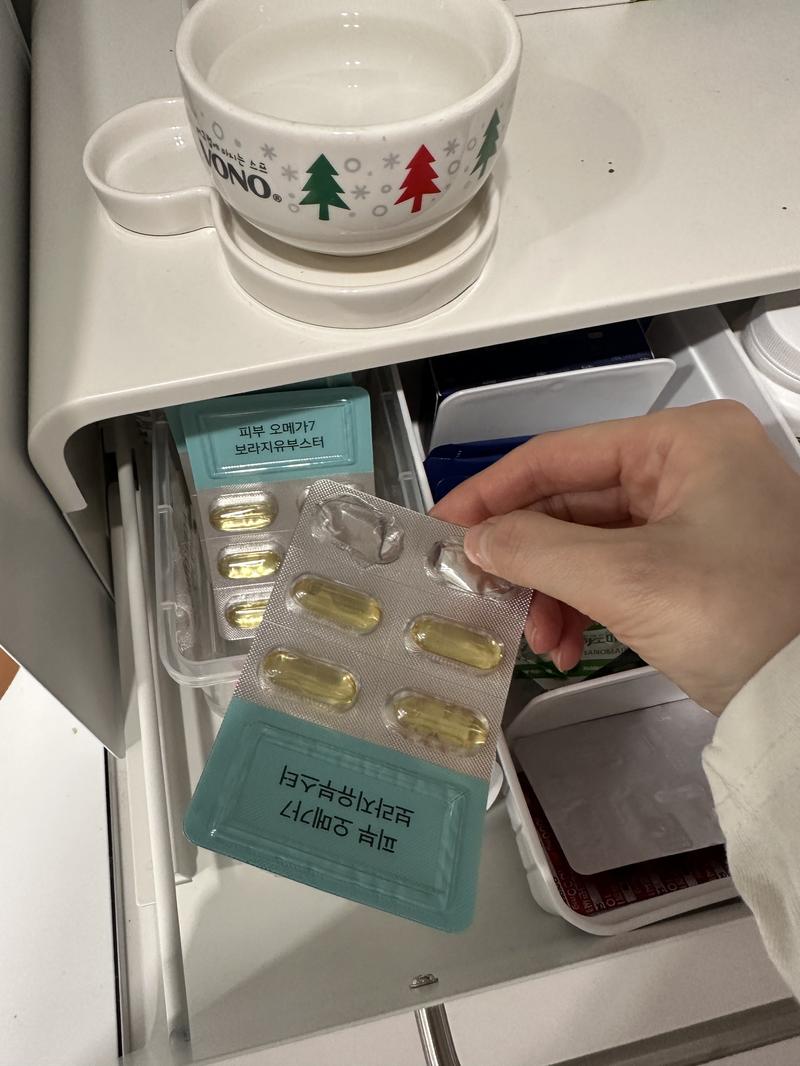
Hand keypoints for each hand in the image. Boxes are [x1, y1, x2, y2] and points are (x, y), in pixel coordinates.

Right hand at [431, 401, 799, 713]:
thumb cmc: (747, 617)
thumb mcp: (629, 579)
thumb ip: (537, 549)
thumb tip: (475, 539)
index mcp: (685, 442)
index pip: (560, 454)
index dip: (493, 492)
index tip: (445, 527)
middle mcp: (691, 466)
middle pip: (573, 501)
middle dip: (528, 559)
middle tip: (483, 593)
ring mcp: (697, 515)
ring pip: (591, 542)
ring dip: (554, 592)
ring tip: (541, 639)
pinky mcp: (696, 561)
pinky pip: (618, 571)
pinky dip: (586, 606)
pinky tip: (570, 646)